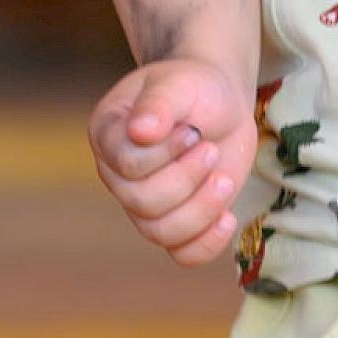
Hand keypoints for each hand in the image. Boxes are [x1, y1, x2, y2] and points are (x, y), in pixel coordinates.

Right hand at [87, 58, 259, 265]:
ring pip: (161, 233)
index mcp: (108, 136)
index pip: (128, 166)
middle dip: (187, 179)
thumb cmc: (194, 86)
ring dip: (202, 209)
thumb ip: (160, 103)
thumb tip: (140, 131)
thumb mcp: (178, 83)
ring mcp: (145, 202)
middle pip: (144, 203)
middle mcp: (118, 175)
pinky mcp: (177, 220)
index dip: (166, 155)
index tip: (193, 130)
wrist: (219, 101)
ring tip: (224, 179)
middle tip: (210, 149)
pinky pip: (182, 254)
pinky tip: (228, 218)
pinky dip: (207, 244)